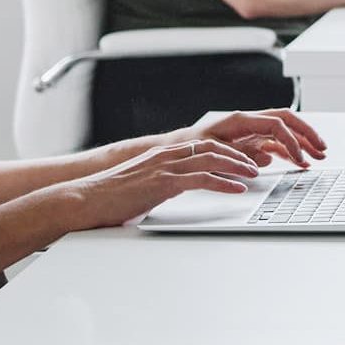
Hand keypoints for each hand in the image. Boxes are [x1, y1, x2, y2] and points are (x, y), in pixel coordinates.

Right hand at [68, 138, 259, 228]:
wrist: (86, 199)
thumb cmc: (114, 196)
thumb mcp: (147, 184)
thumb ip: (167, 182)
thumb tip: (184, 189)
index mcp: (164, 153)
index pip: (205, 144)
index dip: (229, 150)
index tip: (246, 157)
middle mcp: (167, 155)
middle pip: (213, 147)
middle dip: (239, 154)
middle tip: (257, 164)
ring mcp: (165, 167)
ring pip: (211, 159)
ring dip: (237, 166)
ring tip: (253, 174)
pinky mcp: (162, 183)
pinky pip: (201, 179)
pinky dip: (224, 183)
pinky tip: (237, 189)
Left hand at [187, 108, 324, 169]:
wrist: (182, 149)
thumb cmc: (194, 147)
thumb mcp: (212, 151)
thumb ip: (237, 155)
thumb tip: (263, 160)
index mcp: (241, 120)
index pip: (276, 124)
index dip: (291, 140)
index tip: (299, 157)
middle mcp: (251, 123)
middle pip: (288, 121)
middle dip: (307, 134)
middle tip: (322, 148)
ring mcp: (254, 133)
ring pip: (286, 133)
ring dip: (303, 143)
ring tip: (319, 156)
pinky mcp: (253, 143)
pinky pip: (278, 145)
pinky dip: (291, 153)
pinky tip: (301, 162)